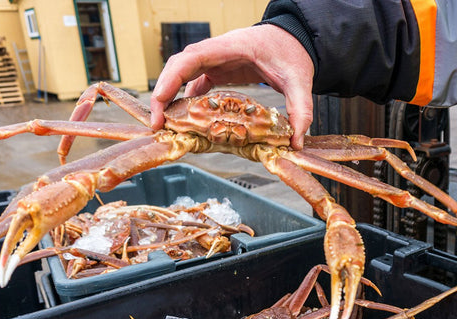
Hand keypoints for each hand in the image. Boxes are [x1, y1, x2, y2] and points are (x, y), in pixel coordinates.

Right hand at [150, 24, 314, 149]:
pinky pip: (194, 83)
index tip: (160, 102)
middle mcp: (216, 52)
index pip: (191, 58)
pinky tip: (184, 120)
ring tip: (164, 125)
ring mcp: (214, 60)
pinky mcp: (217, 70)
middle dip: (163, 93)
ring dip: (170, 98)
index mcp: (230, 48)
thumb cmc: (292, 52)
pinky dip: (185, 100)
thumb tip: (295, 141)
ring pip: (182, 75)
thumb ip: (300, 109)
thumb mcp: (300, 80)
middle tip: (157, 123)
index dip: (171, 78)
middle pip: (177, 67)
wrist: (293, 38)